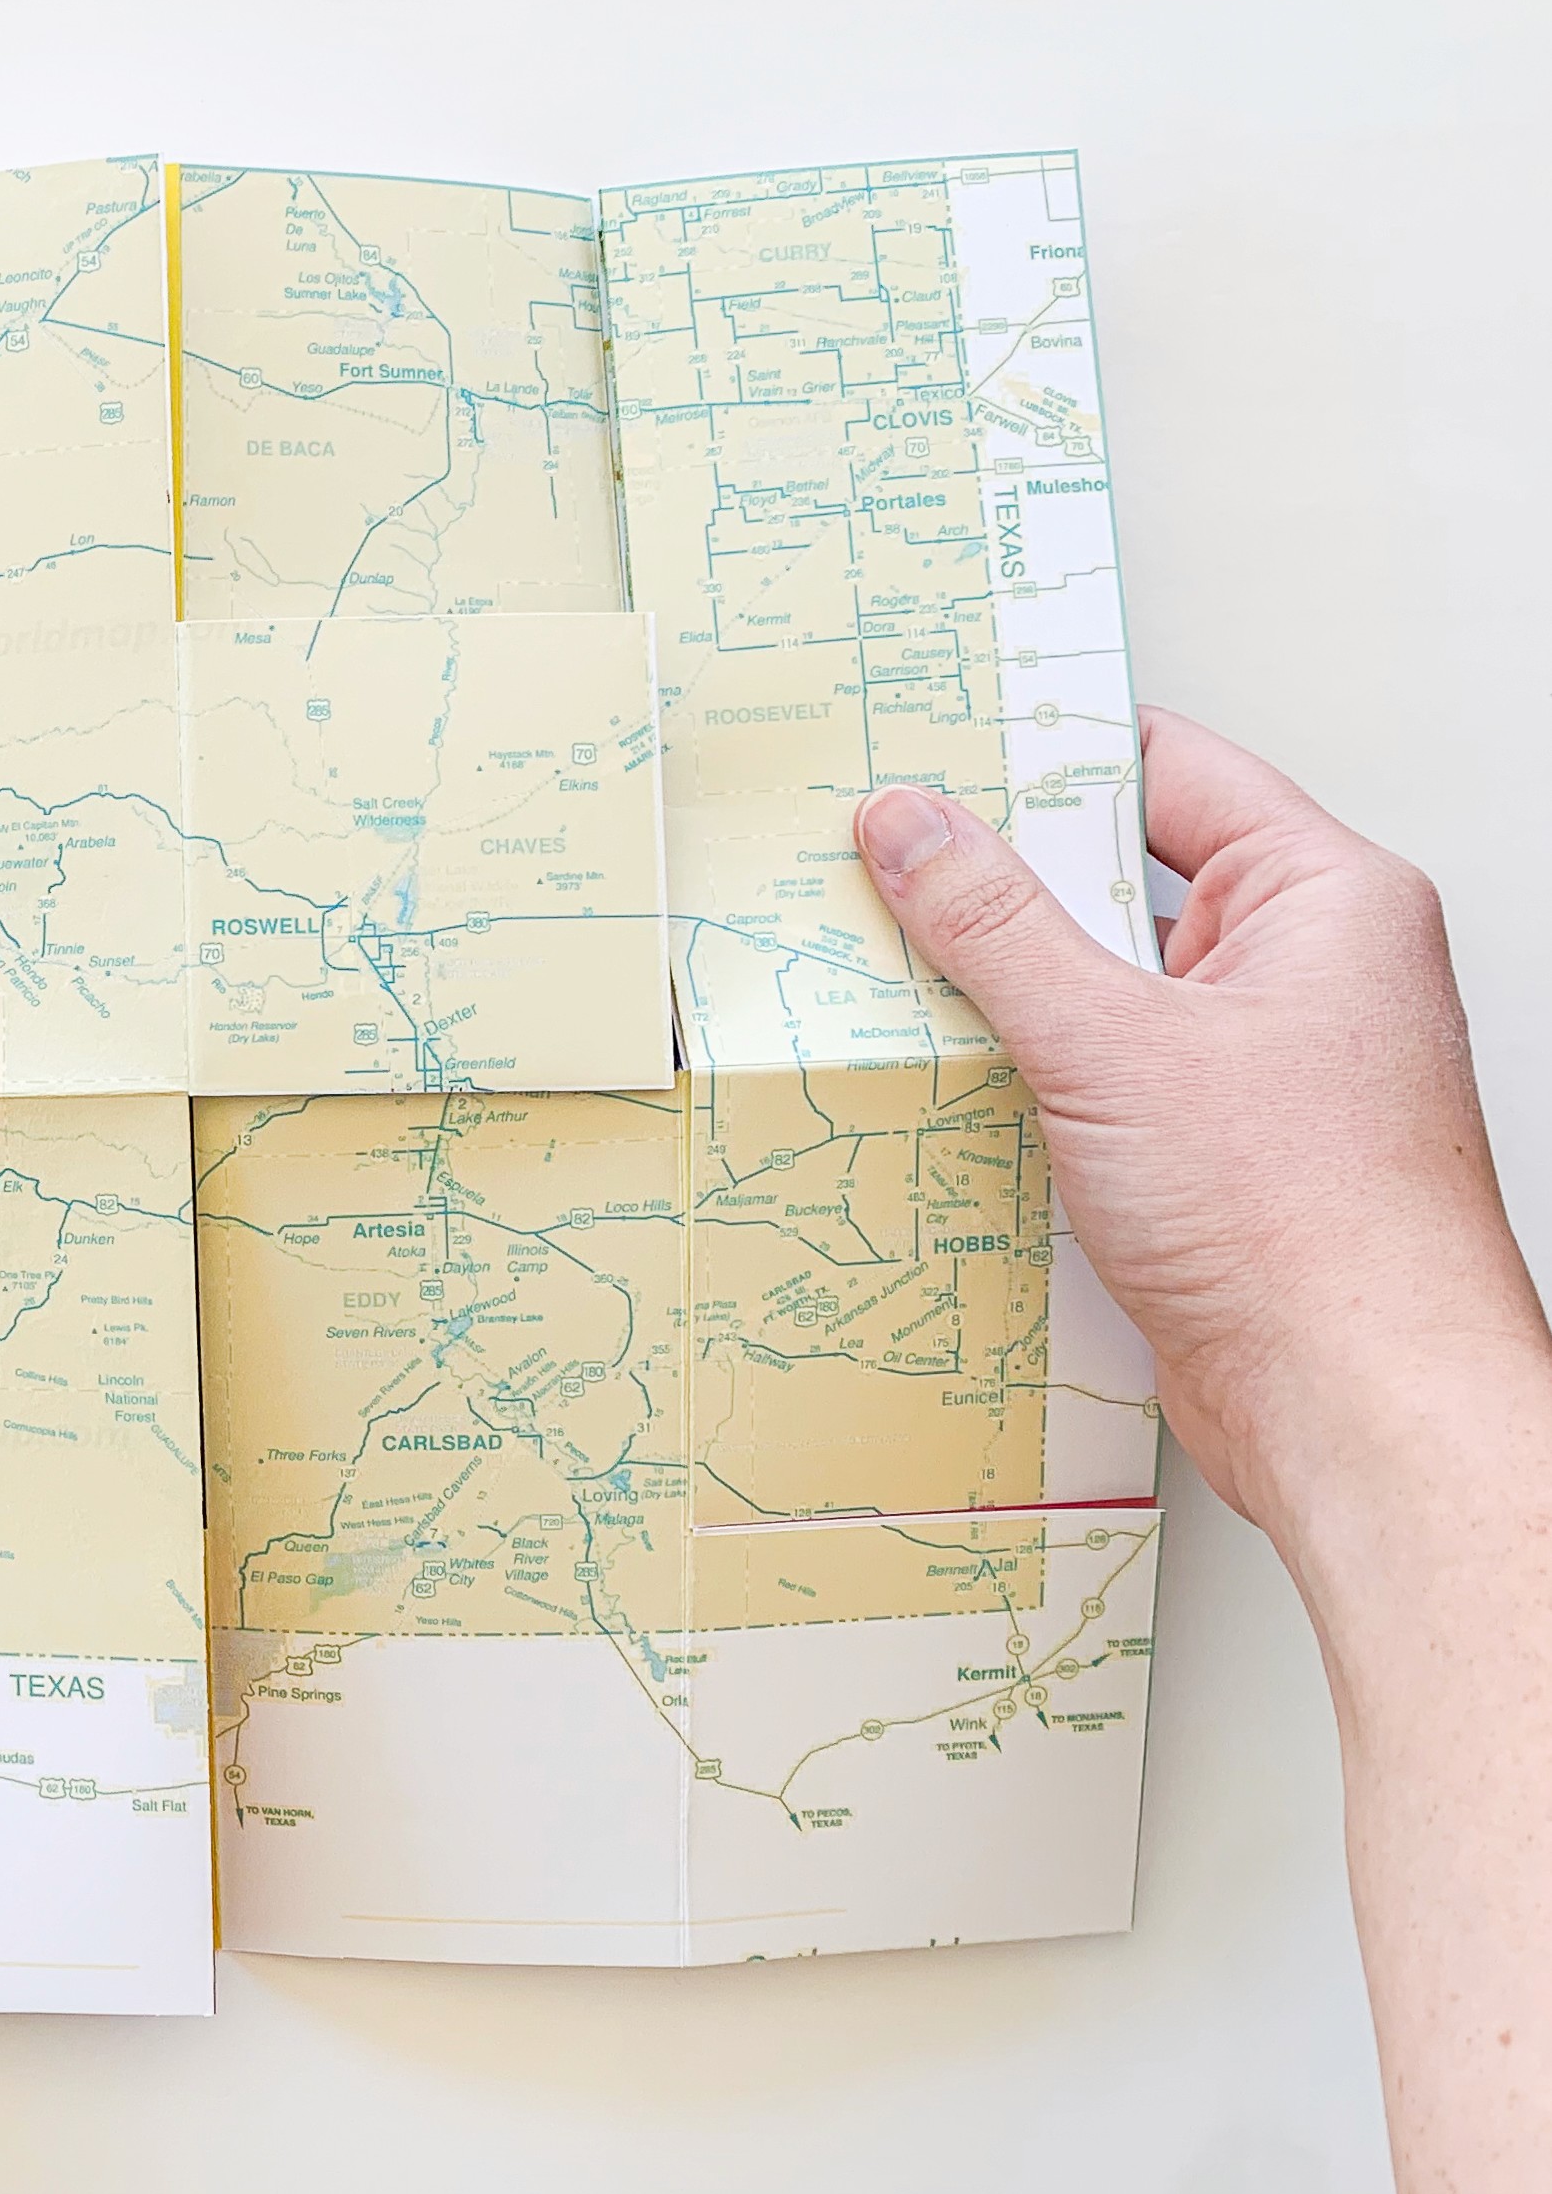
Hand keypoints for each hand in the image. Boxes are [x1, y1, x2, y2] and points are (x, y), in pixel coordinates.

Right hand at [862, 707, 1551, 2193]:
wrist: (1397, 1488)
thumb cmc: (1304, 1278)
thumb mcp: (1116, 1055)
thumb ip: (992, 926)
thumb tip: (894, 814)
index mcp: (1322, 912)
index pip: (1154, 762)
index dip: (1017, 731)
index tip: (874, 705)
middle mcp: (1315, 1006)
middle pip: (1122, 882)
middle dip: (971, 871)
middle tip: (797, 846)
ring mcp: (1266, 1126)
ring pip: (1100, 1015)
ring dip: (977, 1009)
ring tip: (809, 994)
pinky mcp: (1223, 1231)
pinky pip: (1087, 1124)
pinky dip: (997, 1116)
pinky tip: (890, 1146)